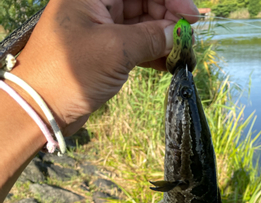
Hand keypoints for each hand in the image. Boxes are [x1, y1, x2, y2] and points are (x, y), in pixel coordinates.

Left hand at [12, 0, 198, 135]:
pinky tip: (169, 65)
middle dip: (169, 18)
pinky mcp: (105, 51)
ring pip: (142, 24)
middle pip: (144, 1)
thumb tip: (178, 33)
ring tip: (183, 56)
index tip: (190, 17)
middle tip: (188, 40)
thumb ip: (150, 37)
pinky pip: (135, 45)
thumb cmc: (71, 73)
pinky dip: (153, 53)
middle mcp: (97, 4)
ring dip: (164, 39)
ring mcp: (101, 28)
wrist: (42, 107)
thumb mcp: (115, 51)